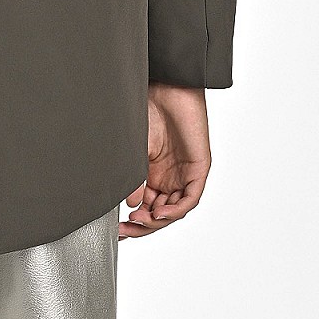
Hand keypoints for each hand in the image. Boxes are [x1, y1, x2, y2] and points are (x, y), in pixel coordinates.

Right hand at [120, 83, 211, 240]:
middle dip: (143, 226)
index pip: (146, 207)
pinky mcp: (199, 168)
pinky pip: (190, 198)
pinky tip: (160, 213)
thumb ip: (135, 180)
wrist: (166, 88)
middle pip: (160, 213)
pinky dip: (176, 209)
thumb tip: (132, 205)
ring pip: (175, 209)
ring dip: (158, 220)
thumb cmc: (146, 111)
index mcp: (152, 174)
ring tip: (141, 221)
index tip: (119, 230)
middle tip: (128, 231)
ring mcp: (184, 174)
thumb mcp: (135, 152)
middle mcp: (169, 177)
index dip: (134, 222)